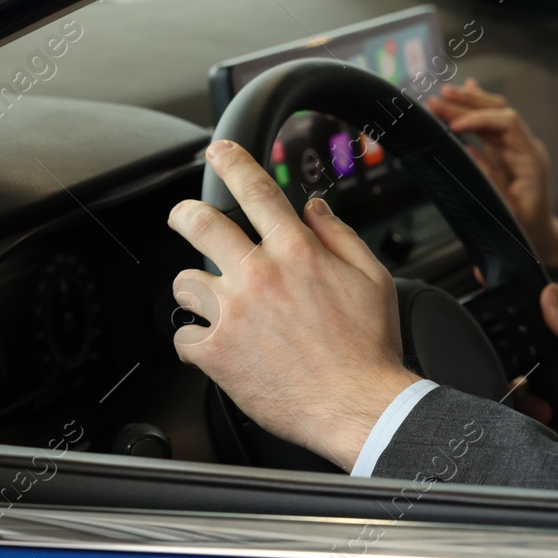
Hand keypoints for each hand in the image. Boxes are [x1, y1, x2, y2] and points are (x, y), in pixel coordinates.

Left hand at [167, 140, 420, 471]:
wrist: (357, 405)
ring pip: (185, 283)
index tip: (219, 152)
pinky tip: (221, 348)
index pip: (258, 192)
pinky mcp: (215, 353)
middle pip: (199, 224)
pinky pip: (184, 337)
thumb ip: (339, 237)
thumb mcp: (373, 279)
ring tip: (221, 307)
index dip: (234, 163)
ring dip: (200, 291)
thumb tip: (315, 209)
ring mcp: (233, 314)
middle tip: (185, 218)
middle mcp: (260, 276)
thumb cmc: (369, 347)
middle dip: (185, 214)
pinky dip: (198, 342)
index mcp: (298, 253)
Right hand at [426, 78, 557, 282]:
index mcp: (530, 160)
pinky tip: (466, 92)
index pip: (508, 124)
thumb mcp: (508, 211)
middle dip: (467, 105)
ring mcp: (516, 148)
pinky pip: (491, 125)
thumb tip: (469, 150)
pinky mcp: (506, 151)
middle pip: (499, 113)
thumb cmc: (527, 229)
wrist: (542, 236)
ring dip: (467, 104)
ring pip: (493, 115)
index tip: (454, 127)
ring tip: (442, 96)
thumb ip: (491, 179)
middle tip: (437, 101)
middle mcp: (525, 147)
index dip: (480, 120)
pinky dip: (475, 110)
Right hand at [515, 282, 557, 463]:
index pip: (530, 334)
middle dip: (519, 382)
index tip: (505, 343)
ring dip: (524, 408)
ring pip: (511, 398)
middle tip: (543, 399)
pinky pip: (517, 425)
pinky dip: (524, 428)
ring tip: (550, 417)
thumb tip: (550, 292)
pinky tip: (546, 430)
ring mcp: (546, 406)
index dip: (514, 337)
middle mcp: (554, 376)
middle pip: (513, 368)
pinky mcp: (541, 433)